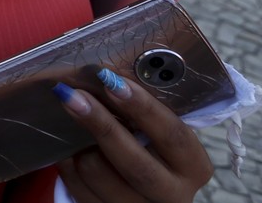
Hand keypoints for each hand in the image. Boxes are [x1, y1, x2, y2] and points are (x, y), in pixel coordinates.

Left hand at [53, 71, 212, 201]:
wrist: (148, 194)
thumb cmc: (154, 149)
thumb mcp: (162, 133)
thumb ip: (146, 112)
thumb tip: (108, 72)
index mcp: (193, 166)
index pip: (173, 135)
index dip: (142, 107)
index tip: (111, 81)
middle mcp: (173, 194)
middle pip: (134, 163)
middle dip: (100, 125)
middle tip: (71, 95)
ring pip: (98, 174)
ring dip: (79, 146)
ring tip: (75, 126)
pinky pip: (77, 187)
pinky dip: (68, 163)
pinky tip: (69, 148)